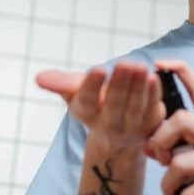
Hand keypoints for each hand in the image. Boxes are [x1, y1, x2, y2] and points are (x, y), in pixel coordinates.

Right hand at [36, 60, 165, 151]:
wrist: (119, 131)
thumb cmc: (95, 101)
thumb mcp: (76, 91)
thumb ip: (60, 83)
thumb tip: (39, 78)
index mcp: (86, 113)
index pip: (87, 101)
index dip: (92, 86)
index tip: (98, 69)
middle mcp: (108, 125)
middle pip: (113, 106)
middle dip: (120, 85)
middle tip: (126, 63)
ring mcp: (131, 128)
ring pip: (135, 109)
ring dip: (139, 88)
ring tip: (141, 67)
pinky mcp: (151, 126)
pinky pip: (152, 109)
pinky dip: (153, 95)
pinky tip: (154, 78)